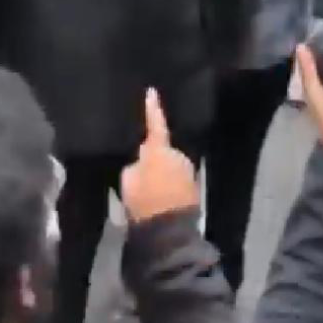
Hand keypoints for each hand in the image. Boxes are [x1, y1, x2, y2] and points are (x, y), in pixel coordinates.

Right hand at [121, 90, 198, 222]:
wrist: (169, 230)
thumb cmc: (143, 202)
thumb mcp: (128, 181)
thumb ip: (135, 166)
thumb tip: (141, 161)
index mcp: (159, 150)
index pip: (155, 124)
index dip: (152, 109)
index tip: (152, 92)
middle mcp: (178, 155)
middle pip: (163, 150)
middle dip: (155, 157)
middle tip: (142, 172)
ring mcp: (189, 171)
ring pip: (171, 165)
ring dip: (163, 172)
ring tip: (151, 190)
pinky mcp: (195, 186)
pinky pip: (178, 178)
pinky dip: (170, 183)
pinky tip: (161, 197)